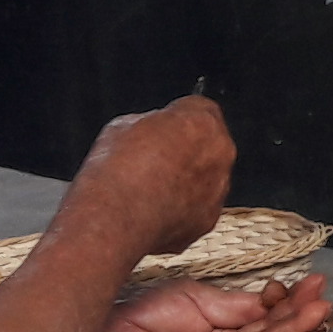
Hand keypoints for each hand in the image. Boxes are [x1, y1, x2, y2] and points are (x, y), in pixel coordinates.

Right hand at [75, 98, 233, 255]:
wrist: (113, 222)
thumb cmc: (116, 174)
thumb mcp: (122, 126)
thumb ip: (149, 124)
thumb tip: (149, 132)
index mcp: (202, 123)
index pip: (199, 109)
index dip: (177, 118)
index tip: (163, 127)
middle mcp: (219, 155)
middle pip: (208, 144)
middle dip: (185, 150)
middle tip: (154, 159)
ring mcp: (217, 191)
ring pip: (205, 179)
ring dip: (186, 181)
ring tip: (150, 189)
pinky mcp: (207, 221)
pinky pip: (197, 208)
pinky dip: (181, 209)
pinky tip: (153, 210)